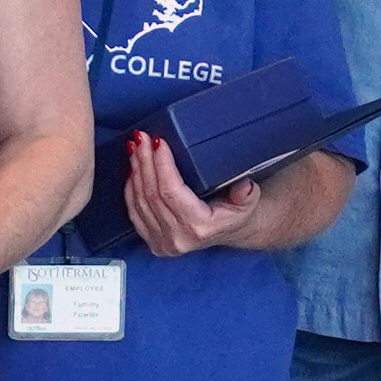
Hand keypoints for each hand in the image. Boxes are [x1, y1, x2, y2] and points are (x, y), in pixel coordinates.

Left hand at [117, 130, 261, 256]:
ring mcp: (162, 243)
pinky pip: (134, 211)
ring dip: (136, 171)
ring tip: (136, 148)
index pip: (171, 192)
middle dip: (145, 162)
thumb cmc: (236, 212)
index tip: (159, 141)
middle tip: (142, 138)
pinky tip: (133, 168)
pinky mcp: (152, 242)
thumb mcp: (248, 202)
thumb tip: (244, 186)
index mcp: (199, 227)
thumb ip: (246, 194)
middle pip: (152, 194)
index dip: (162, 165)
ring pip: (140, 201)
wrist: (230, 231)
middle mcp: (177, 239)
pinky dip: (131, 187)